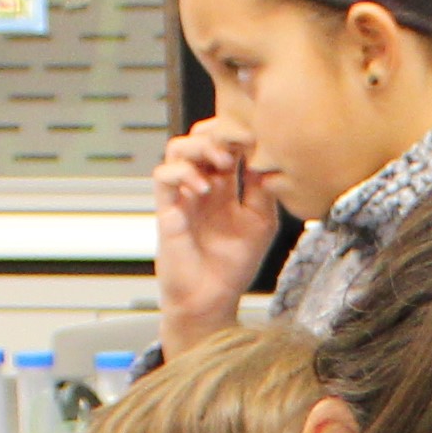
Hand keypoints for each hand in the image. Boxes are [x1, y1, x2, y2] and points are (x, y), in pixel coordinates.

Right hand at [152, 116, 278, 351]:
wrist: (211, 299)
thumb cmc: (233, 265)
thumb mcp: (261, 222)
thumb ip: (263, 190)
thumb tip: (267, 157)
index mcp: (225, 187)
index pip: (225, 144)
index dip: (237, 134)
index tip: (257, 136)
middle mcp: (201, 185)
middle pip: (199, 137)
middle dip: (219, 133)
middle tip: (239, 145)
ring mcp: (182, 195)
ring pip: (177, 148)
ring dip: (201, 148)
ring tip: (222, 164)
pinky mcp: (167, 209)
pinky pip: (164, 176)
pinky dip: (184, 174)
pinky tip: (205, 189)